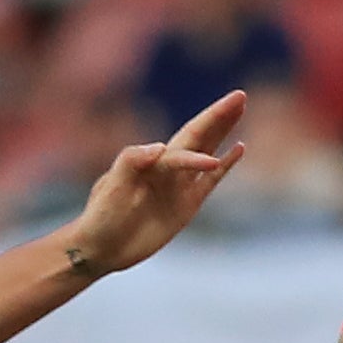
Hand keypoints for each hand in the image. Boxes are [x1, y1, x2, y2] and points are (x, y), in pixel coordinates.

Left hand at [59, 92, 246, 276]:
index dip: (199, 151)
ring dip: (223, 131)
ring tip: (240, 109)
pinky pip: (211, 180)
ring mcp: (180, 185)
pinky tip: (239, 148)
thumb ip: (132, 161)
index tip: (212, 163)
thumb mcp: (112, 185)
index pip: (183, 146)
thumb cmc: (102, 214)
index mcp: (152, 160)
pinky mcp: (187, 205)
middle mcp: (168, 168)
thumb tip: (161, 146)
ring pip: (208, 150)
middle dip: (219, 116)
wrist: (101, 246)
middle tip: (240, 95)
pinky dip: (226, 165)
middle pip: (199, 135)